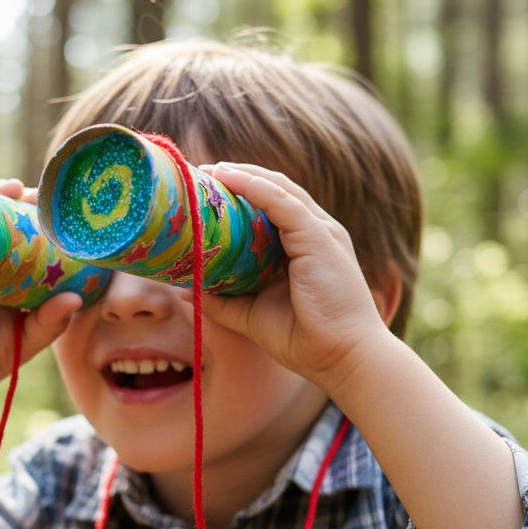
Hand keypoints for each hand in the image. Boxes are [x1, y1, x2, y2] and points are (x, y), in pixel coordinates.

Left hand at [195, 163, 390, 394]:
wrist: (341, 357)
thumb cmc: (304, 339)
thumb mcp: (251, 314)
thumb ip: (222, 299)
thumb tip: (186, 289)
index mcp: (303, 246)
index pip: (270, 208)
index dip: (239, 196)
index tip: (205, 192)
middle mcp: (314, 232)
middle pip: (273, 191)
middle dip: (238, 178)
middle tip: (201, 175)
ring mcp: (320, 232)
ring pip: (278, 189)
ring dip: (242, 175)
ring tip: (210, 170)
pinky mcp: (320, 237)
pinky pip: (283, 202)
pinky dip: (255, 187)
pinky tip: (230, 177)